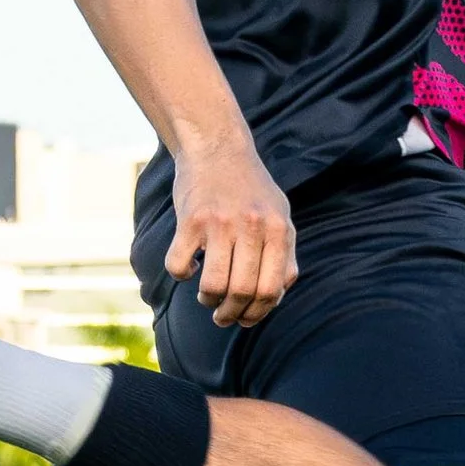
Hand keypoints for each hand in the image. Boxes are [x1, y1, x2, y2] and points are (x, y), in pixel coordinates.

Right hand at [167, 136, 297, 326]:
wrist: (217, 147)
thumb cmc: (250, 188)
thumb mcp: (279, 214)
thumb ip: (284, 252)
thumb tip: (279, 293)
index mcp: (278, 230)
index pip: (271, 289)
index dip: (258, 313)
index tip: (245, 318)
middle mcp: (252, 227)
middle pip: (242, 291)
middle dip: (231, 314)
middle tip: (222, 316)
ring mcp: (220, 223)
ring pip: (213, 285)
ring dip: (208, 301)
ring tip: (207, 298)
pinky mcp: (191, 219)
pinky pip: (180, 265)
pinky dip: (182, 275)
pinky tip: (189, 267)